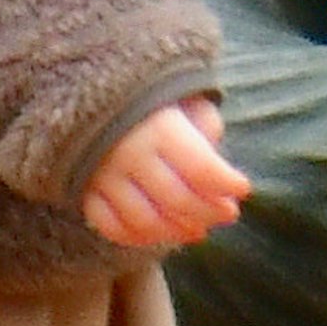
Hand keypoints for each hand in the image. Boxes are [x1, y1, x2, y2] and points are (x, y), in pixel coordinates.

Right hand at [83, 98, 246, 250]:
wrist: (89, 88)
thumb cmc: (152, 96)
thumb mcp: (186, 99)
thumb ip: (206, 128)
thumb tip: (220, 174)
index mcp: (158, 127)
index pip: (201, 169)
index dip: (227, 183)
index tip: (244, 188)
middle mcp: (128, 154)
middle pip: (177, 200)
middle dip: (209, 212)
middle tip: (228, 214)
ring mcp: (101, 177)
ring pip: (144, 221)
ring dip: (177, 231)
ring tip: (198, 229)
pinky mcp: (82, 190)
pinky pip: (110, 226)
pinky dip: (137, 237)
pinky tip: (160, 233)